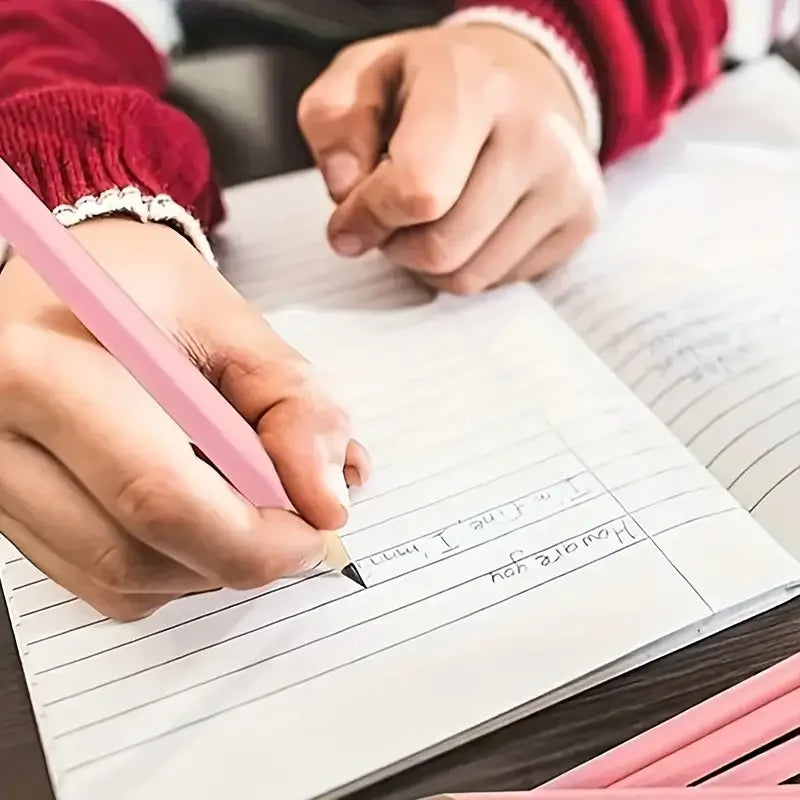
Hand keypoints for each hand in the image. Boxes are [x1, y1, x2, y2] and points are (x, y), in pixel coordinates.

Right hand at [0, 219, 368, 619]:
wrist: (68, 283)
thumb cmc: (148, 292)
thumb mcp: (236, 324)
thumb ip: (297, 407)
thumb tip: (327, 501)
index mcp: (47, 370)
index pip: (158, 495)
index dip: (253, 537)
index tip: (313, 532)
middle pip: (136, 555)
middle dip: (238, 557)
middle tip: (292, 524)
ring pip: (121, 585)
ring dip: (206, 563)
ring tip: (237, 498)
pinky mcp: (9, 518)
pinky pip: (102, 585)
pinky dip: (171, 566)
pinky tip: (191, 508)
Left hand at [298, 23, 604, 293]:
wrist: (525, 76)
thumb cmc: (434, 84)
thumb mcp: (363, 78)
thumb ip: (332, 126)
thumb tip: (345, 191)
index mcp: (474, 86)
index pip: (417, 191)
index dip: (369, 219)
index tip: (347, 221)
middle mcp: (535, 134)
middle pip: (441, 248)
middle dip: (396, 247)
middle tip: (388, 220)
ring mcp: (568, 181)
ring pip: (469, 278)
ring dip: (427, 265)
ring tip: (425, 222)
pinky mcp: (582, 218)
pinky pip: (500, 282)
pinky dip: (467, 266)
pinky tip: (465, 226)